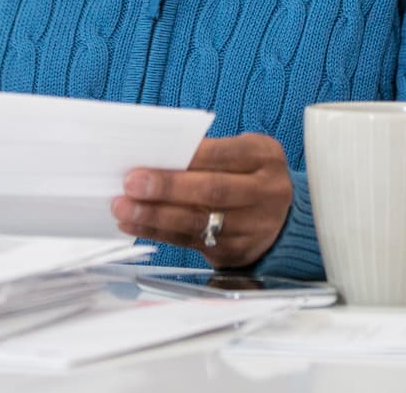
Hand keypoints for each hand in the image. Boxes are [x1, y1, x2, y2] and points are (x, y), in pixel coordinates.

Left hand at [112, 133, 292, 268]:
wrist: (281, 218)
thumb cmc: (249, 175)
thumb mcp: (243, 154)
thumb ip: (208, 153)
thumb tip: (155, 155)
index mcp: (265, 157)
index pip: (223, 154)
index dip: (187, 157)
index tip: (152, 155)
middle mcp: (265, 193)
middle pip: (212, 190)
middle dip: (167, 188)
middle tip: (131, 184)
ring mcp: (253, 227)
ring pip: (198, 221)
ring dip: (155, 216)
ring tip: (123, 208)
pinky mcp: (236, 251)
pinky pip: (191, 242)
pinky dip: (159, 233)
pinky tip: (136, 224)